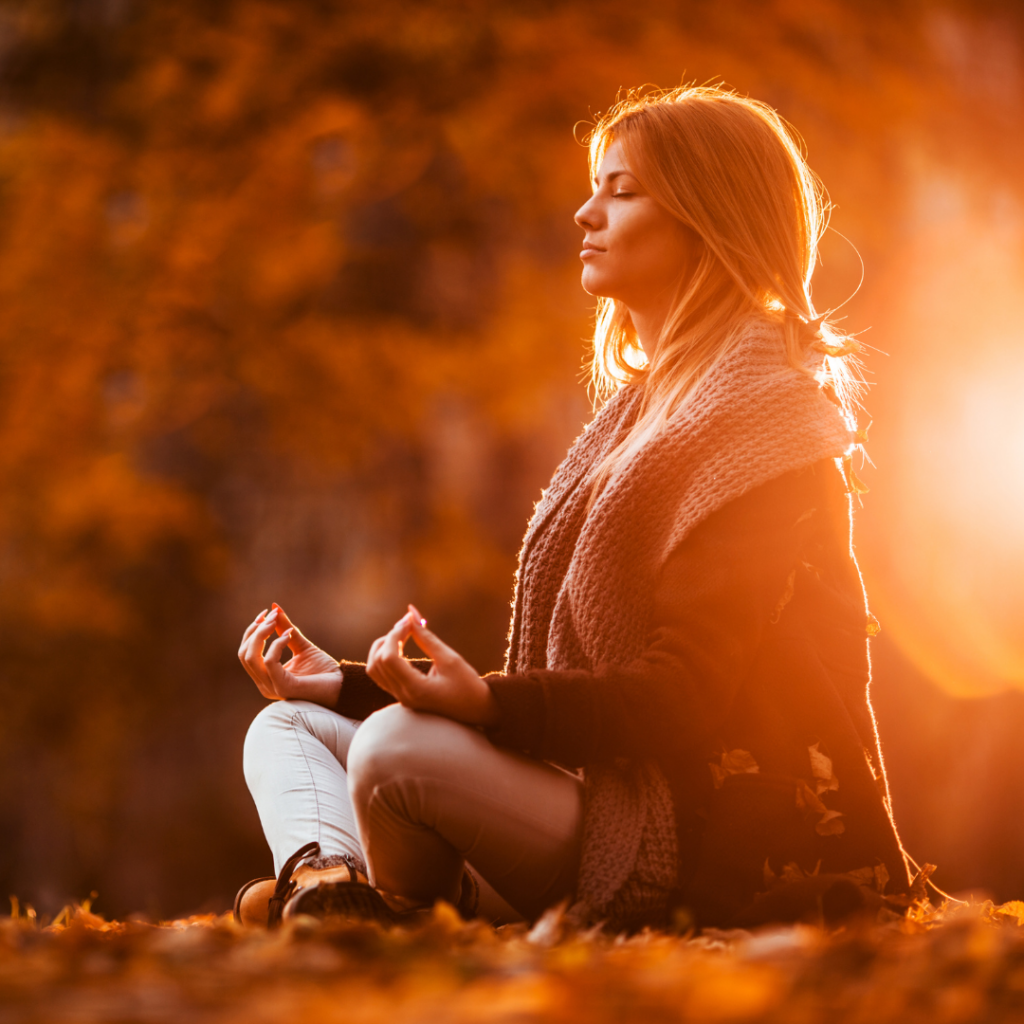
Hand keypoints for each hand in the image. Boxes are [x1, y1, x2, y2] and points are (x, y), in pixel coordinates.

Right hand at [238, 603, 342, 705]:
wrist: (342, 687)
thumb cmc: (323, 671)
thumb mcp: (301, 646)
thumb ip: (286, 630)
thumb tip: (275, 608)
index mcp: (266, 676)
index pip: (246, 652)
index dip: (252, 631)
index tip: (266, 612)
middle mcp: (265, 684)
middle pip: (244, 654)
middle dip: (255, 630)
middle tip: (272, 615)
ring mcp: (272, 687)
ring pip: (251, 657)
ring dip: (261, 634)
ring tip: (275, 620)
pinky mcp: (283, 687)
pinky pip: (270, 662)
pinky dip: (276, 644)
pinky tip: (289, 636)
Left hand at [366, 605, 498, 726]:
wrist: (478, 710)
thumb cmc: (468, 685)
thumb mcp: (450, 659)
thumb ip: (426, 637)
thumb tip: (411, 614)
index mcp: (415, 689)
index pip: (389, 658)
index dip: (395, 635)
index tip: (409, 621)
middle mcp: (404, 696)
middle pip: (377, 662)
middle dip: (388, 638)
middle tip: (407, 624)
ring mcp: (401, 698)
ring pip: (375, 669)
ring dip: (383, 647)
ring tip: (403, 634)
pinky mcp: (402, 696)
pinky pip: (382, 675)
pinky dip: (385, 657)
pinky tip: (401, 646)